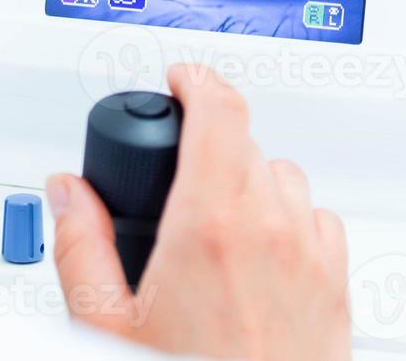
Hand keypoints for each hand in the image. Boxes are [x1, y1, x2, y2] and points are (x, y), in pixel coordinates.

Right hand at [47, 64, 350, 360]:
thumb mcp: (105, 326)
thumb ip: (81, 246)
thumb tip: (67, 193)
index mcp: (211, 225)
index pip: (219, 111)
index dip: (199, 80)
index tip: (183, 79)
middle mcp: (272, 230)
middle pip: (247, 145)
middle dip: (210, 152)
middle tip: (177, 187)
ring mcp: (312, 257)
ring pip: (286, 181)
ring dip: (252, 187)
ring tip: (216, 228)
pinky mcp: (337, 287)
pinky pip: (319, 222)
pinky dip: (291, 224)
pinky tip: (260, 259)